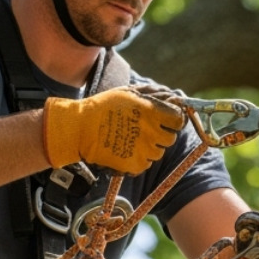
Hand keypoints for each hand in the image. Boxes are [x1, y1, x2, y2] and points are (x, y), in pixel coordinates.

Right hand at [43, 87, 183, 175]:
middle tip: (144, 131)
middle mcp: (152, 132)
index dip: (174, 120)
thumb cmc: (103, 106)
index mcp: (152, 111)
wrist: (79, 129)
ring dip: (149, 147)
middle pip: (170, 138)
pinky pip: (146, 163)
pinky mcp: (136, 165)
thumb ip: (153, 94)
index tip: (167, 121)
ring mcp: (145, 150)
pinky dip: (139, 159)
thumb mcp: (129, 93)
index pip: (179, 120)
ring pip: (158, 152)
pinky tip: (125, 150)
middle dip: (161, 134)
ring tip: (131, 140)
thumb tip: (174, 96)